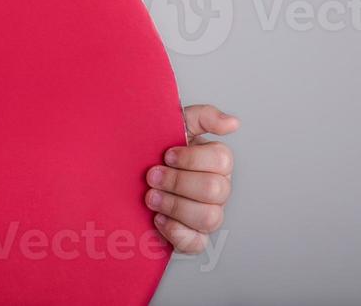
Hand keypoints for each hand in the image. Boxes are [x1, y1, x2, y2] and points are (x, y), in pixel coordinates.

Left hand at [145, 103, 237, 252]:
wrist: (126, 174)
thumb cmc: (154, 148)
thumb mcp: (174, 124)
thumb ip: (202, 116)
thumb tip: (233, 123)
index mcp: (216, 162)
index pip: (222, 160)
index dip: (191, 159)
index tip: (166, 154)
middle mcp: (217, 189)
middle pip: (215, 190)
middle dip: (177, 182)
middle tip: (151, 176)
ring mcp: (208, 215)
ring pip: (209, 217)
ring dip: (175, 206)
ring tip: (151, 197)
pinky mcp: (194, 238)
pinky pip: (196, 243)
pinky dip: (175, 232)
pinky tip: (158, 219)